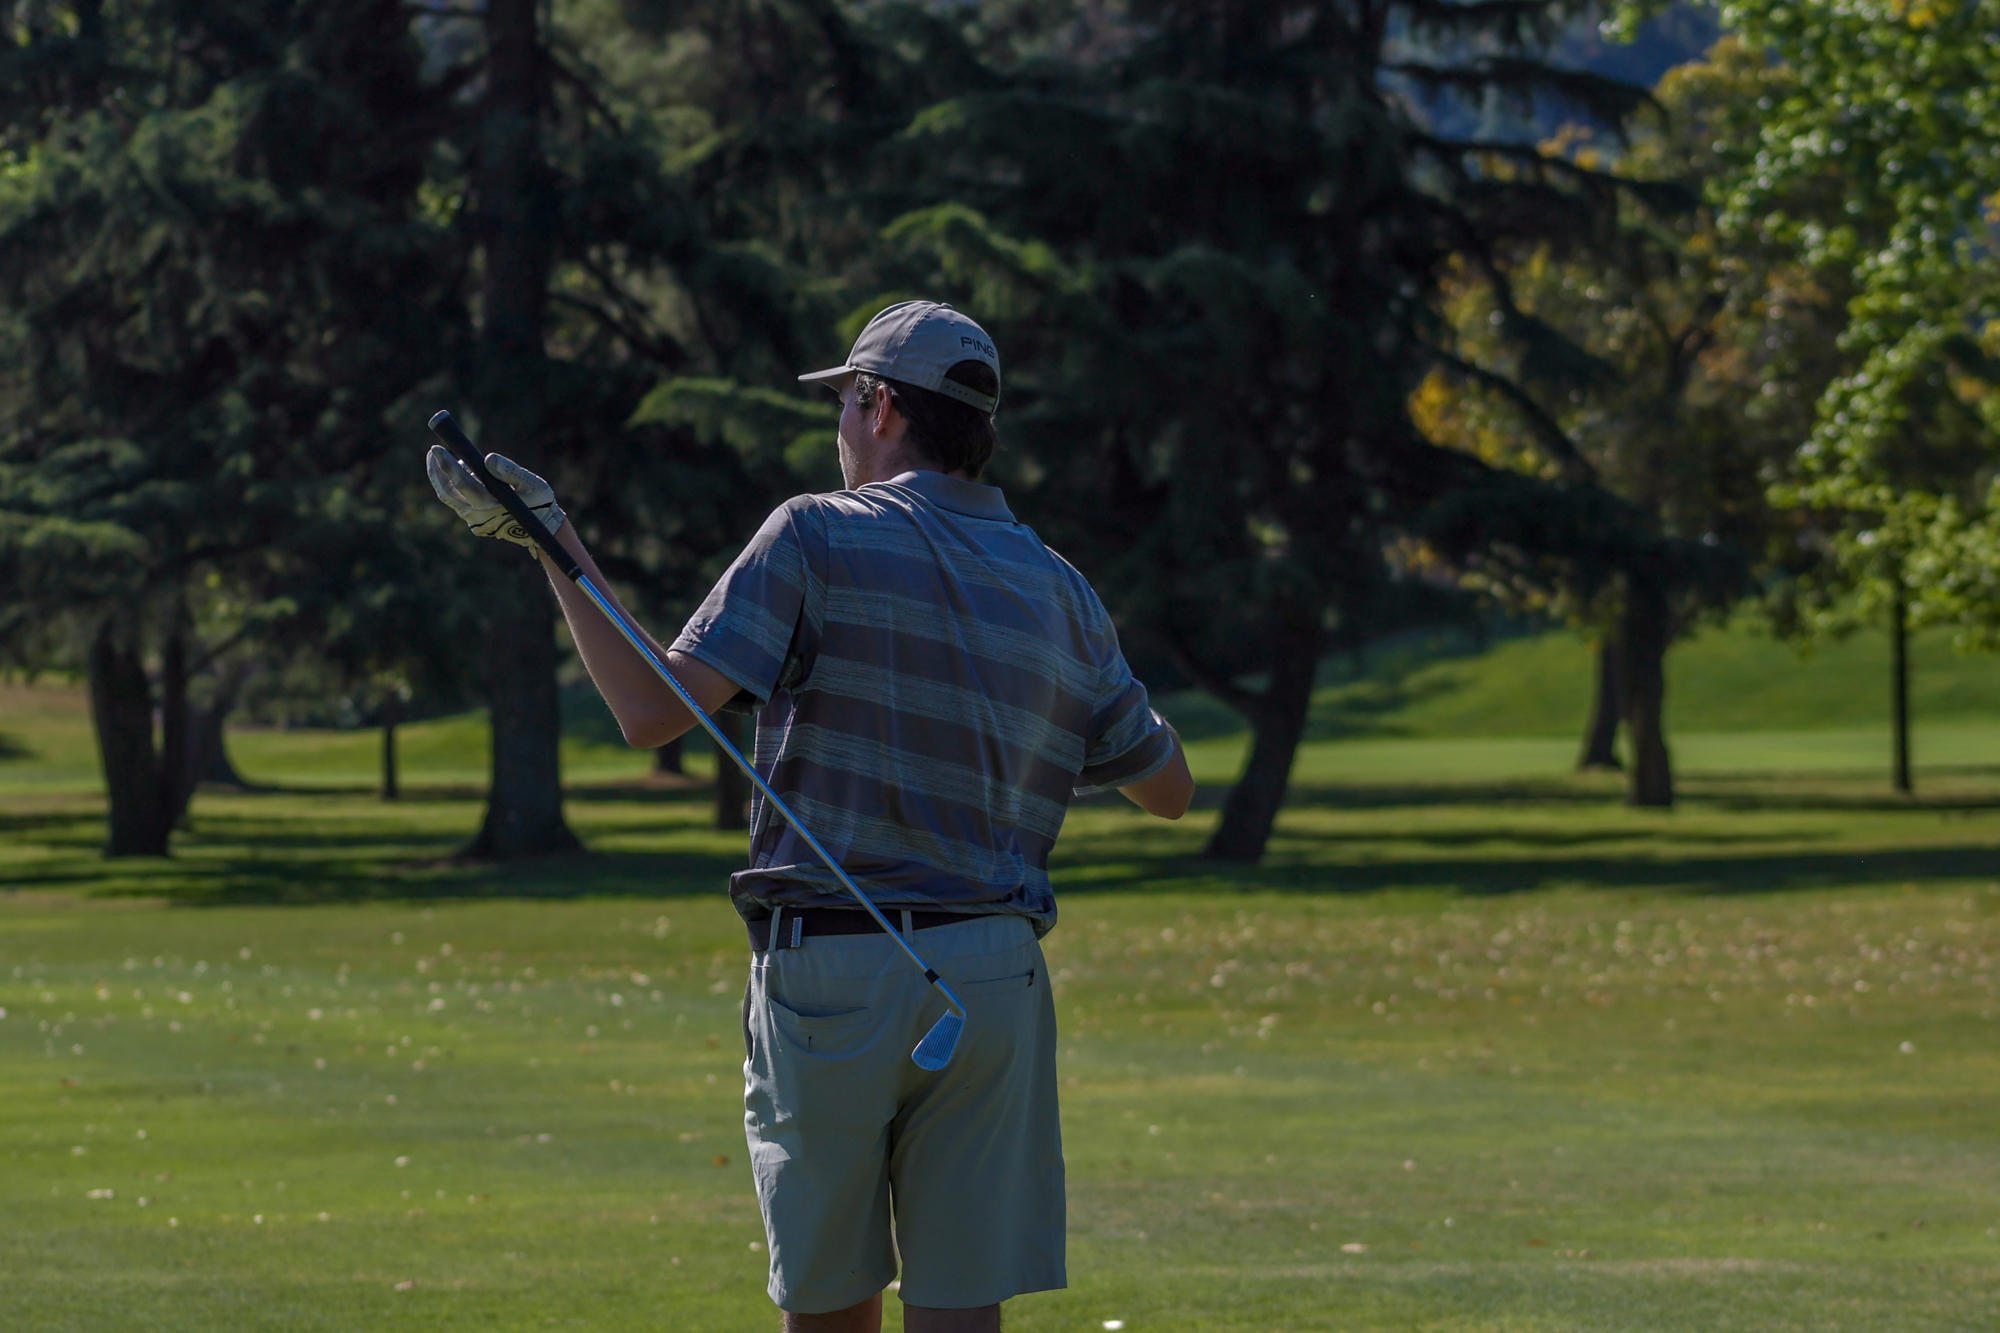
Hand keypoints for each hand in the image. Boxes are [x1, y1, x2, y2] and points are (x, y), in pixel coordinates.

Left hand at [426, 446, 565, 548]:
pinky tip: (467, 475)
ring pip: (450, 498)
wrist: (542, 531)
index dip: (447, 465)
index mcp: (491, 505)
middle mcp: (478, 515)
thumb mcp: (533, 484)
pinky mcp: (474, 524)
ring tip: (452, 460)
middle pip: (446, 492)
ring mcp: (474, 521)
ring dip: (445, 478)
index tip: (436, 448)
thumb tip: (487, 458)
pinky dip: (457, 487)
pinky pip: (459, 503)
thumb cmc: (539, 502)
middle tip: (433, 451)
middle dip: (436, 471)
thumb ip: (511, 471)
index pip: (462, 483)